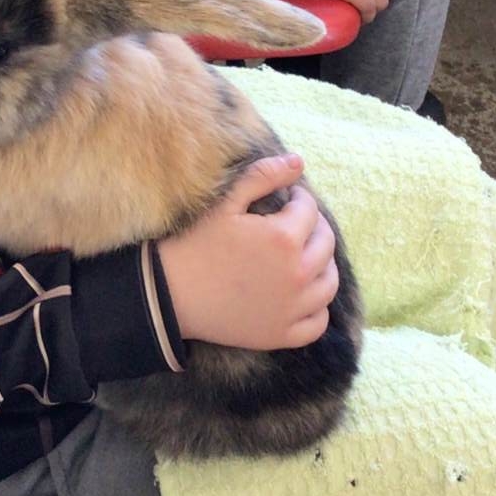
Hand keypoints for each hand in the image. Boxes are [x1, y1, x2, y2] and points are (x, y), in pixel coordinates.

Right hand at [158, 157, 337, 349]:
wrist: (166, 295)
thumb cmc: (193, 244)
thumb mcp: (225, 203)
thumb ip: (263, 176)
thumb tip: (298, 161)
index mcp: (284, 238)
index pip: (310, 210)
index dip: (298, 199)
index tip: (285, 199)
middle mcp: (297, 275)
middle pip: (325, 244)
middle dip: (313, 228)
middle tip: (294, 224)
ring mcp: (292, 309)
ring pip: (328, 282)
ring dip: (321, 264)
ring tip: (301, 256)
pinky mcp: (282, 334)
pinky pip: (318, 321)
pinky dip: (316, 306)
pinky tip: (300, 293)